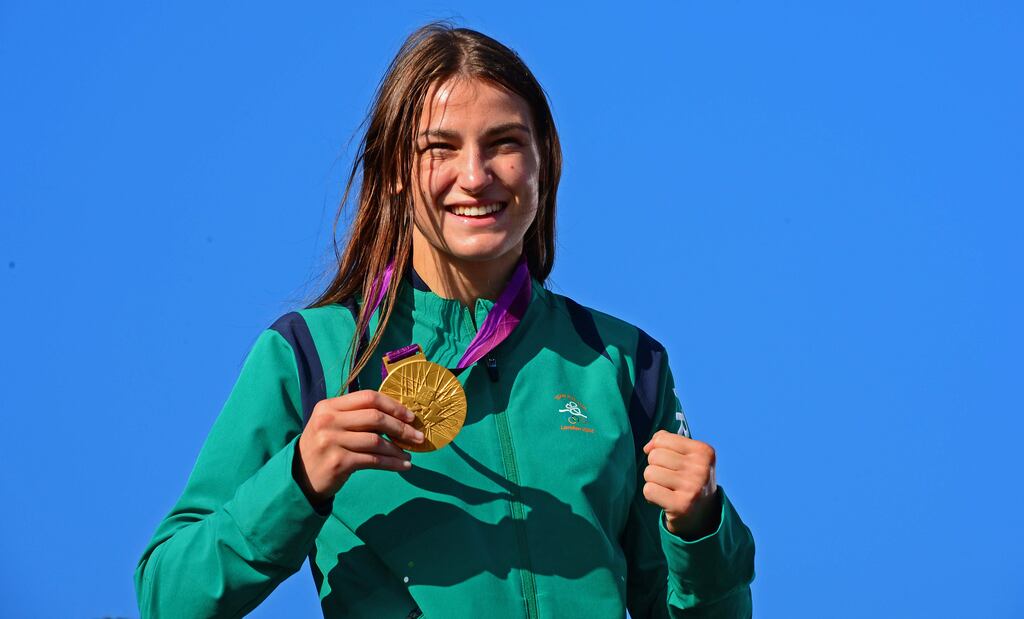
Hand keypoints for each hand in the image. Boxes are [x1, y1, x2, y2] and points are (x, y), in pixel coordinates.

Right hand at [295, 390, 424, 503]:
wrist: (300, 477)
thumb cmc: (324, 448)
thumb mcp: (333, 425)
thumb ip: (357, 416)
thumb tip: (398, 416)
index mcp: (329, 406)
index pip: (368, 397)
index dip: (393, 405)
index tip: (410, 416)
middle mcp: (328, 420)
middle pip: (375, 417)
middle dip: (401, 427)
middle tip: (418, 436)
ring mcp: (331, 441)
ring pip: (376, 441)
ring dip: (398, 449)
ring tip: (409, 454)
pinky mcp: (338, 462)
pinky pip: (373, 460)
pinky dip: (392, 464)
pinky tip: (403, 466)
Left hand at [642, 430, 719, 539]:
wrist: (702, 514)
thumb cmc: (688, 478)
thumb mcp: (685, 454)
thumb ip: (665, 441)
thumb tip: (647, 447)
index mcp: (703, 451)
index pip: (661, 439)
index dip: (659, 450)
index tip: (672, 463)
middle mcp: (701, 468)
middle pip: (654, 456)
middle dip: (656, 467)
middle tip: (670, 479)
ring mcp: (692, 487)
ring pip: (649, 472)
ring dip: (653, 482)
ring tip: (667, 489)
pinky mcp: (681, 506)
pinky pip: (648, 490)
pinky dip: (651, 496)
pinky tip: (664, 499)